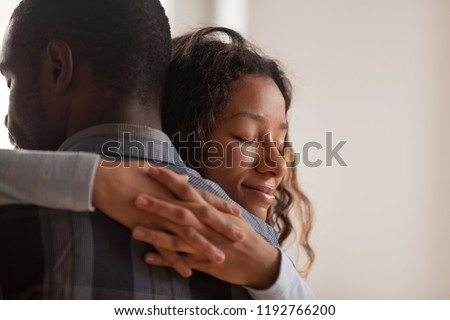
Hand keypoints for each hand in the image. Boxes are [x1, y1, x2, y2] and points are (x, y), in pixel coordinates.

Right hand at [92, 160, 244, 274]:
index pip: (204, 198)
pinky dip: (175, 260)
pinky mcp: (145, 227)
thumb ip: (172, 179)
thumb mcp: (153, 171)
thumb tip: (185, 178)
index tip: (237, 212)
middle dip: (222, 227)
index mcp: (174, 188)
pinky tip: (187, 271)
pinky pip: (163, 247)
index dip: (221, 205)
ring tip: (220, 258)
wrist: (101, 179)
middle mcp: (171, 202)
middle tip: (240, 237)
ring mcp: (159, 215)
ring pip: (187, 234)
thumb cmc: (126, 171)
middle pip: (202, 217)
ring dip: (204, 247)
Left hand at [133, 193, 280, 288]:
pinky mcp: (204, 262)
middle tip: (135, 196)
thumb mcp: (228, 215)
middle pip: (179, 212)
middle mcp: (206, 225)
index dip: (169, 179)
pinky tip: (146, 257)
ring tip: (133, 230)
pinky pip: (181, 261)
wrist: (260, 261)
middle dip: (158, 204)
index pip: (187, 190)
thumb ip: (209, 202)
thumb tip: (195, 188)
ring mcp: (205, 244)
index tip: (151, 169)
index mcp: (210, 210)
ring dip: (155, 234)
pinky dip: (164, 259)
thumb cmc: (244, 235)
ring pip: (176, 238)